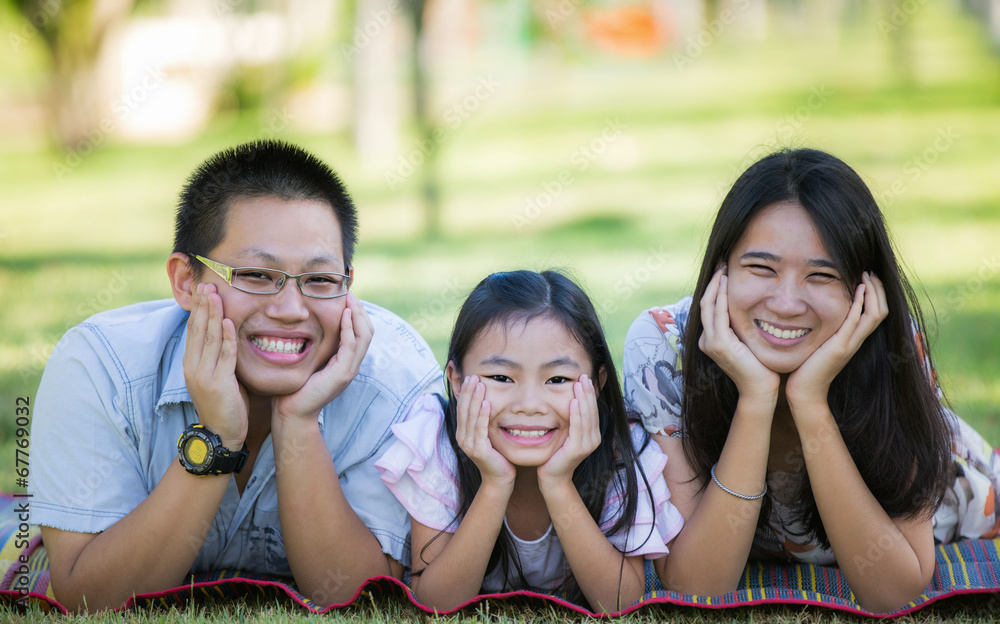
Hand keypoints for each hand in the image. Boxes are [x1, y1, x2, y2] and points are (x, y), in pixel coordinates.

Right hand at [183, 283, 247, 448]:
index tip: (203, 289)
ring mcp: (204, 375)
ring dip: (213, 314)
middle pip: (198, 330)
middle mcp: (193, 367)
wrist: (222, 435)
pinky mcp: (218, 384)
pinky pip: (224, 356)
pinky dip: (226, 337)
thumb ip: (219, 356)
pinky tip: (228, 321)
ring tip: (215, 294)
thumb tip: (227, 333)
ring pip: (209, 339)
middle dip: (203, 305)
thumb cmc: (225, 404)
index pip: (194, 330)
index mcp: (192, 364)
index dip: (198, 309)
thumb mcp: (218, 376)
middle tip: (207, 283)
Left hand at [273, 293, 373, 420]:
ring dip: (358, 315)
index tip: (346, 296)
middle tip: (349, 292)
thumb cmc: (295, 387)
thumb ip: (315, 346)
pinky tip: (343, 315)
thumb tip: (309, 324)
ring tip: (349, 299)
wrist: (292, 412)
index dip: (357, 313)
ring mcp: (349, 370)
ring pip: (364, 336)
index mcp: (346, 361)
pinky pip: (351, 346)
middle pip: (368, 331)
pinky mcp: (342, 374)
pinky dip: (350, 328)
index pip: (361, 332)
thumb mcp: (309, 360)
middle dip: (360, 309)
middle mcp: (352, 364)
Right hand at [455, 376, 514, 487]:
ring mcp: (468, 445)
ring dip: (475, 399)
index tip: (471, 378)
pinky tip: (487, 403)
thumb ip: (483, 422)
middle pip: (464, 410)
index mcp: (463, 433)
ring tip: (480, 384)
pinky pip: (480, 428)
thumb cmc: (497, 456)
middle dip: (469, 392)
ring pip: (471, 417)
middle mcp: (462, 438)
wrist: (499, 479)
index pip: (462, 409)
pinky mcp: (478, 450)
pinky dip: (483, 415)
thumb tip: (486, 403)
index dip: (466, 393)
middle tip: (474, 376)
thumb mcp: (487, 436)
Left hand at [537, 375, 600, 487]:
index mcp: (592, 435)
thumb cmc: (557, 455)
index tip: (585, 378)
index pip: (593, 410)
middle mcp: (593, 439)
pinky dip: (576, 414)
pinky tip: (574, 402)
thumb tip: (571, 401)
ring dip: (583, 399)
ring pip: (586, 416)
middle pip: (592, 410)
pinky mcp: (577, 449)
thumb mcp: (567, 435)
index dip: (590, 394)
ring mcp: (587, 445)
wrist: (553, 478)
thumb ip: (572, 422)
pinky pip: (577, 427)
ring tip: (579, 384)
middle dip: (588, 392)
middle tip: (583, 376)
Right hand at [698, 266, 779, 398]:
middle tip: (722, 263)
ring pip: (708, 305)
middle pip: (705, 303)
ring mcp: (710, 342)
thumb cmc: (760, 368)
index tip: (724, 271)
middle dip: (714, 282)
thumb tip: (752, 309)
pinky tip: (727, 282)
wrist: (760, 390)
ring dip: (716, 285)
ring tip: (723, 268)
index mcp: (711, 339)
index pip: (710, 308)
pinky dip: (721, 296)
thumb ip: (743, 327)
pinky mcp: (719, 344)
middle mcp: (706, 340)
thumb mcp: (748, 342)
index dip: (716, 288)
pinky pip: (718, 314)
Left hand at [786, 272, 887, 410]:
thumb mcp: (820, 343)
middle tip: (869, 271)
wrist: (804, 393)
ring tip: (866, 274)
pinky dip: (860, 304)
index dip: (876, 294)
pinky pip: (855, 322)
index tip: (867, 276)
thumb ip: (825, 330)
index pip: (875, 313)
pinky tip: (858, 289)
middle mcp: (856, 341)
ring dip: (873, 292)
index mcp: (853, 339)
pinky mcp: (839, 347)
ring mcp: (850, 344)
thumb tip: (816, 313)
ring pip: (875, 314)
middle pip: (881, 311)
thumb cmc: (806, 368)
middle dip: (878, 289)